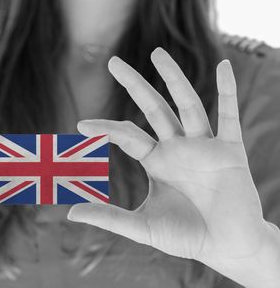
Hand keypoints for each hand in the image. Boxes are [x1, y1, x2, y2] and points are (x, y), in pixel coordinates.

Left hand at [67, 47, 279, 286]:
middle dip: (134, 84)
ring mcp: (204, 146)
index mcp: (157, 161)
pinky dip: (228, 91)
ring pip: (188, 104)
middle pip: (153, 108)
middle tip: (113, 62)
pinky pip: (230, 115)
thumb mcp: (143, 226)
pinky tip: (224, 66)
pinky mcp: (230, 150)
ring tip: (157, 53)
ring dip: (173, 78)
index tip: (81, 126)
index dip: (105, 129)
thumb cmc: (187, 236)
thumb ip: (109, 218)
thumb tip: (71, 213)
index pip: (127, 135)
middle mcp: (178, 147)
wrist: (227, 248)